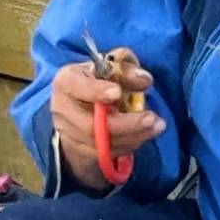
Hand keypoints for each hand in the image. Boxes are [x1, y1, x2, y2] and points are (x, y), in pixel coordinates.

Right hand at [50, 57, 165, 191]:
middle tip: (152, 118)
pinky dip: (128, 144)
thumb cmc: (100, 78)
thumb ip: (127, 68)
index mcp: (67, 80)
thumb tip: (144, 80)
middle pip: (89, 124)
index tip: (117, 92)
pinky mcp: (79, 149)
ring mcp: (69, 132)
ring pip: (100, 143)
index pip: (76, 86)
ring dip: (133, 136)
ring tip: (157, 126)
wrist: (84, 102)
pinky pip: (106, 153)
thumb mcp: (114, 66)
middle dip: (125, 124)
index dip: (95, 91)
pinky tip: (144, 134)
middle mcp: (62, 108)